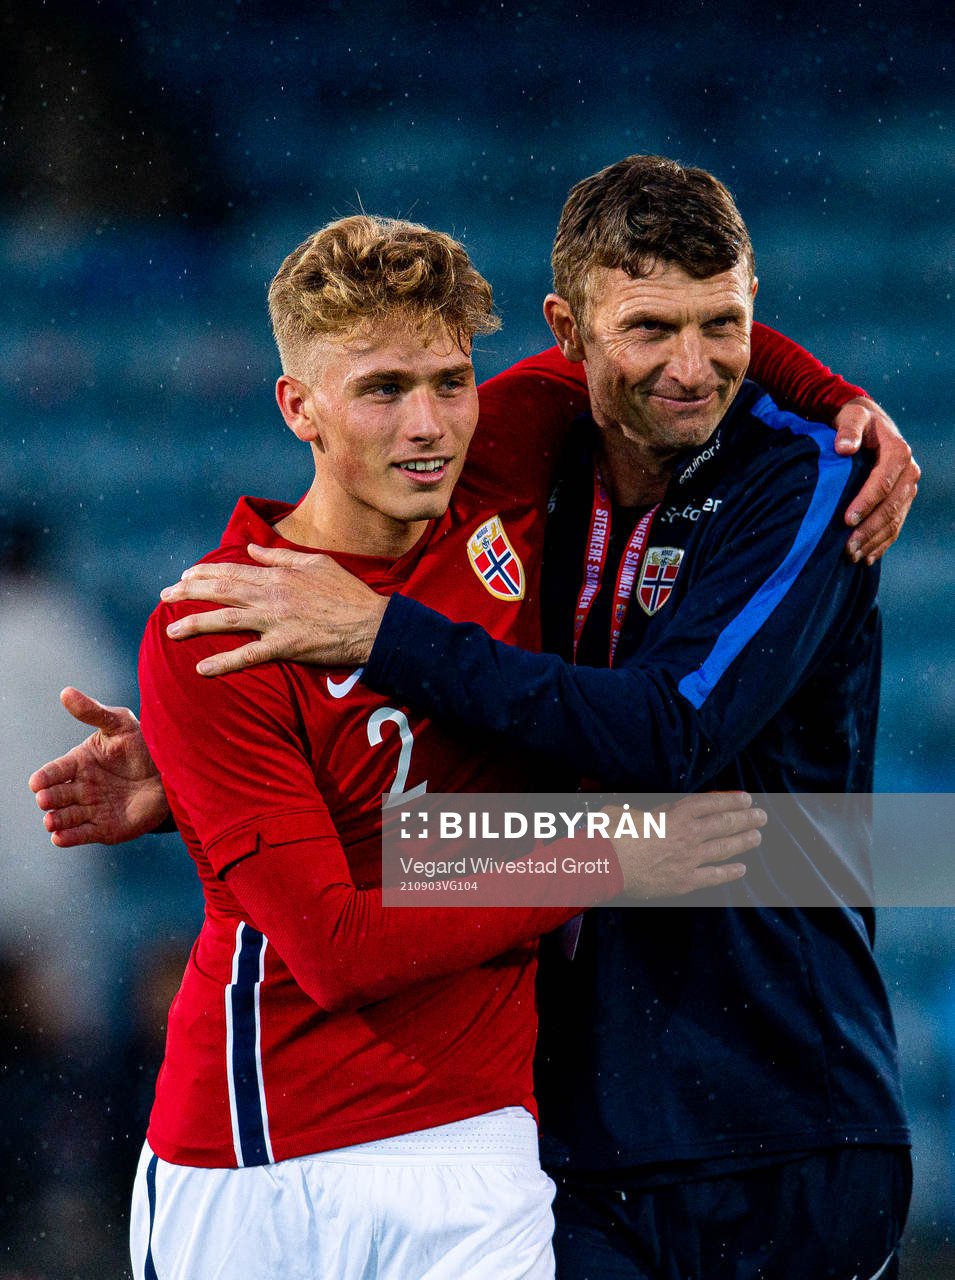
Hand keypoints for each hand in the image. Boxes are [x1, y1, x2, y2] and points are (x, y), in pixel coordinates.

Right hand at [28, 688, 168, 845]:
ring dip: (56, 820)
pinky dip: (70, 838)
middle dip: (49, 799)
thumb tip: (66, 692)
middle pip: (58, 795)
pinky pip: (83, 835)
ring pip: (67, 817)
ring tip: (51, 821)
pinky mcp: (105, 829)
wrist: (173, 773)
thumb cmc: (145, 744)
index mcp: (80, 762)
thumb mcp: (120, 724)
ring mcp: (92, 809)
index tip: (37, 782)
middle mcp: (82, 787)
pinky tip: (59, 838)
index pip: (56, 771)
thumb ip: (93, 712)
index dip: (45, 777)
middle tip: (45, 800)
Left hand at [160, 544, 387, 676]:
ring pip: (227, 620)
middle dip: (189, 593)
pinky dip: (224, 662)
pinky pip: (248, 655)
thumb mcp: (316, 563)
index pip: (232, 571)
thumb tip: (254, 550)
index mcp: (278, 575)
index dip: (204, 573)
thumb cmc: (348, 592)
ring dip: (195, 624)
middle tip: (165, 598)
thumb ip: (280, 557)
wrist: (372, 623)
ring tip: (170, 631)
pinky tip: (202, 668)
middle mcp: (271, 596)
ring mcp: (276, 621)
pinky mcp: (285, 646)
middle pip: (221, 591)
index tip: (184, 577)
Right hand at [608, 791, 764, 898]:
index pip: (711, 803)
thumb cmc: (612, 835)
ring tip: (757, 837)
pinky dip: (729, 872)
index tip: (746, 798)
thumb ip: (637, 811)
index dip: (731, 800)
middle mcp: (687, 834)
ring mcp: (689, 859)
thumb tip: (631, 812)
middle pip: (724, 824)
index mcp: (674, 814)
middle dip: (745, 819)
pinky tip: (741, 869)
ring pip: (724, 848)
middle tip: (761, 816)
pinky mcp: (684, 881)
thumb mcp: (624, 811)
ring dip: (743, 842)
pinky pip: (713, 876)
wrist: (608, 865)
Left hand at [833, 397, 919, 563]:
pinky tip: (866, 558)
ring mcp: (907, 489)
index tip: (846, 519)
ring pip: (894, 520)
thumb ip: (848, 429)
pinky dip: (882, 543)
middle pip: (890, 507)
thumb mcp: (851, 416)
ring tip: (852, 556)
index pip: (883, 482)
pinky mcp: (902, 501)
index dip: (866, 502)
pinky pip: (895, 526)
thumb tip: (844, 448)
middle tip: (847, 548)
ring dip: (874, 541)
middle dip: (869, 529)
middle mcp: (908, 472)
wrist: (869, 425)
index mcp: (898, 452)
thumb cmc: (856, 421)